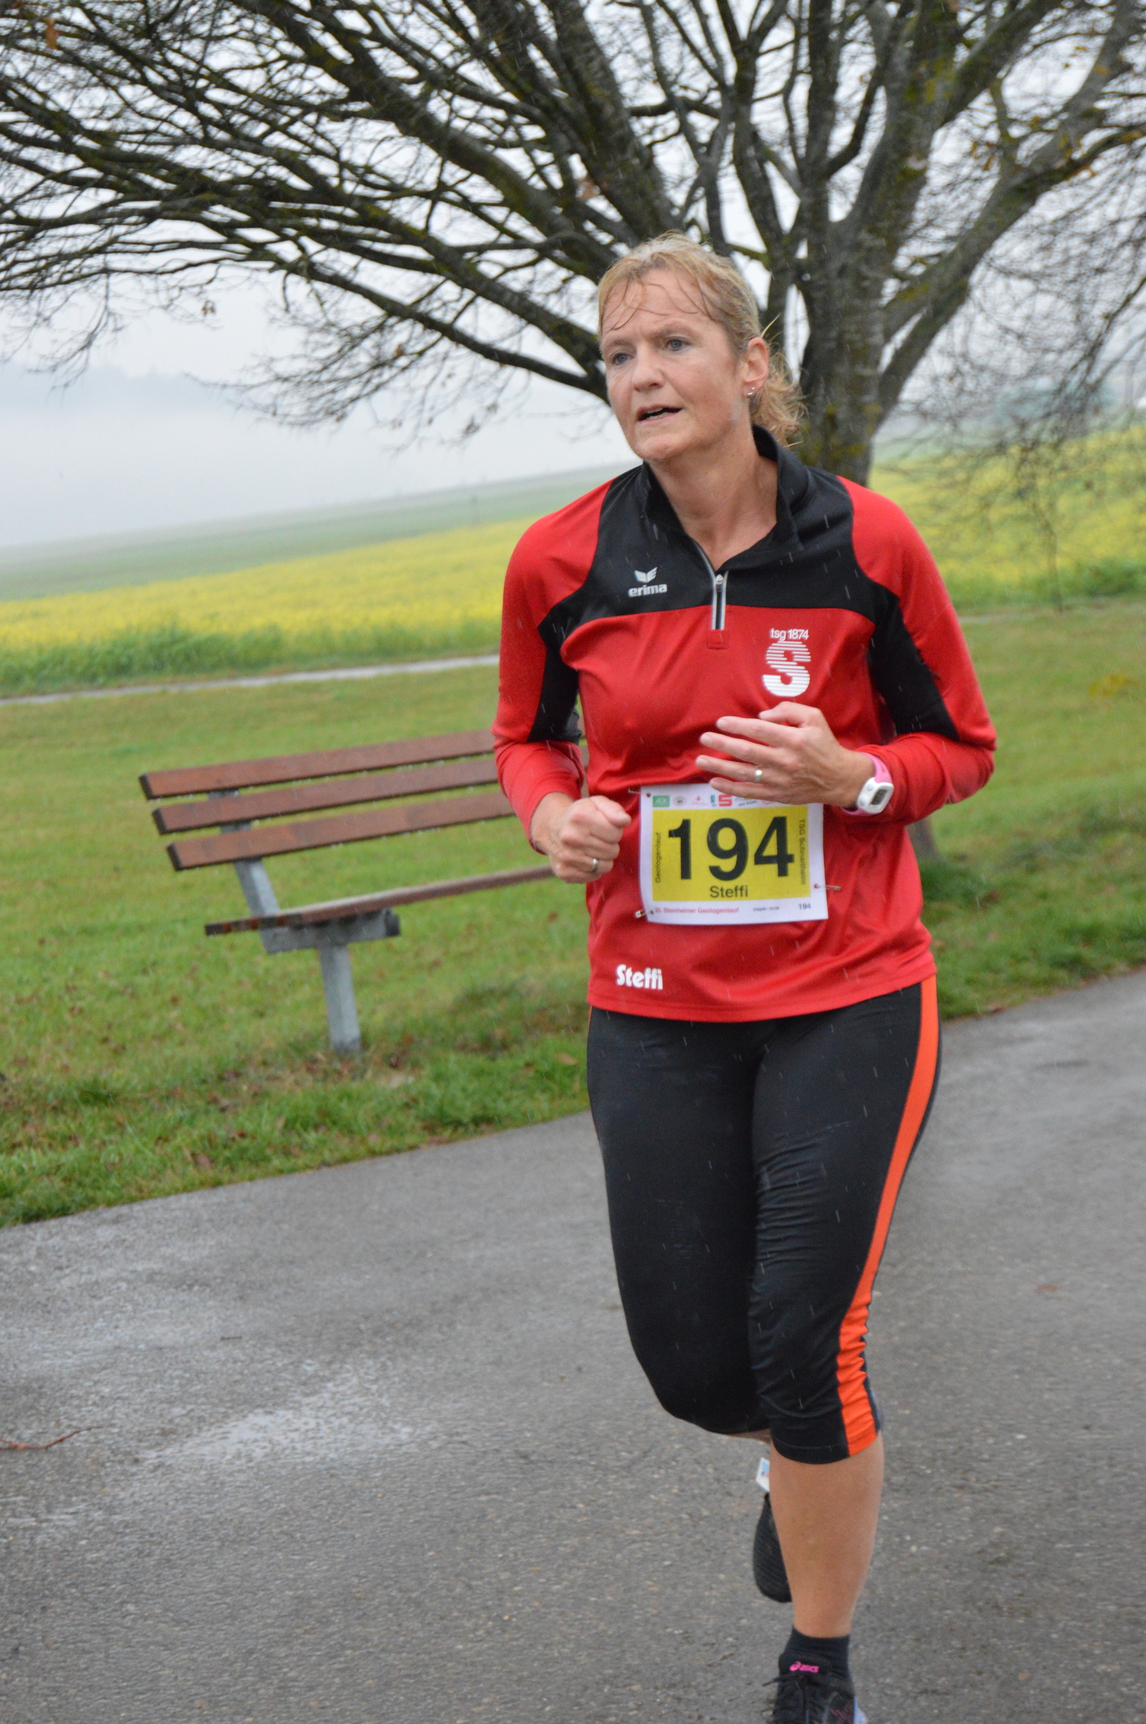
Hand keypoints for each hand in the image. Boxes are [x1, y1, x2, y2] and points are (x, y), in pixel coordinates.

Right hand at [530, 792, 631, 882]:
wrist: (552, 828)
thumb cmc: (582, 816)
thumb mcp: (597, 804)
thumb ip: (614, 810)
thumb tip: (625, 820)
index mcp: (580, 816)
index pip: (616, 834)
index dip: (615, 831)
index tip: (605, 828)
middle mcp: (570, 837)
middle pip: (612, 851)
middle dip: (610, 845)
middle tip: (599, 839)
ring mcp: (566, 856)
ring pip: (605, 866)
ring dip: (603, 858)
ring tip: (593, 849)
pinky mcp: (564, 872)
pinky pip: (594, 876)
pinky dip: (594, 870)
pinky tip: (586, 859)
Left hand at [696, 703, 872, 806]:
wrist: (839, 778)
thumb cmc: (824, 744)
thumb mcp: (814, 718)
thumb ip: (788, 710)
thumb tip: (761, 716)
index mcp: (793, 740)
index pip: (759, 731)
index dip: (738, 725)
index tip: (720, 722)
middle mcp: (785, 760)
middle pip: (747, 751)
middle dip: (722, 744)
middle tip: (705, 738)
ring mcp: (780, 780)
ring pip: (744, 773)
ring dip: (719, 766)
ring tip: (701, 760)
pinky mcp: (777, 795)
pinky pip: (749, 792)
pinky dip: (730, 788)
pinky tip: (714, 781)